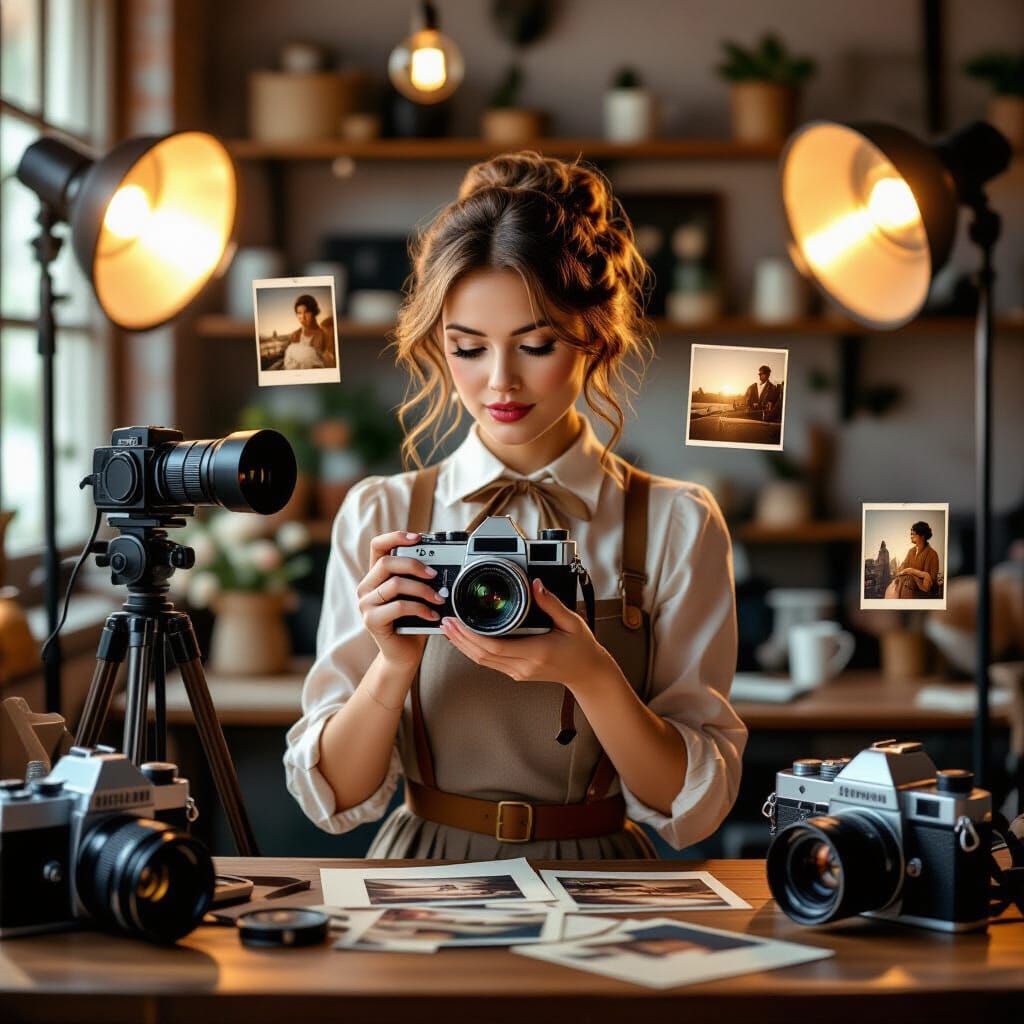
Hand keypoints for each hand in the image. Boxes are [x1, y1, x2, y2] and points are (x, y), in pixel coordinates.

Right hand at [356, 531, 444, 670]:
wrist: (404, 654)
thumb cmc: (412, 622)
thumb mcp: (417, 595)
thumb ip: (421, 579)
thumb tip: (443, 564)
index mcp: (376, 576)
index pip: (378, 546)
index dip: (396, 537)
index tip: (418, 537)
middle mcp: (366, 587)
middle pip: (387, 563)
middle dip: (414, 565)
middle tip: (434, 575)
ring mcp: (365, 604)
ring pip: (395, 584)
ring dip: (422, 590)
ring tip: (439, 598)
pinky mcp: (371, 620)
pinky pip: (399, 606)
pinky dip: (420, 608)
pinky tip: (432, 614)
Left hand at [439, 578, 615, 695]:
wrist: (587, 672)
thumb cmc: (581, 647)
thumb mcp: (570, 621)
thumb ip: (551, 603)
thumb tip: (536, 584)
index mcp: (536, 652)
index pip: (495, 646)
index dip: (471, 636)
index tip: (458, 622)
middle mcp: (524, 666)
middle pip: (482, 655)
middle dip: (460, 639)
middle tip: (446, 622)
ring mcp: (519, 672)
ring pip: (482, 661)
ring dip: (463, 646)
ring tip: (450, 630)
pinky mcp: (517, 672)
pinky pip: (490, 663)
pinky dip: (474, 650)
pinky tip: (466, 640)